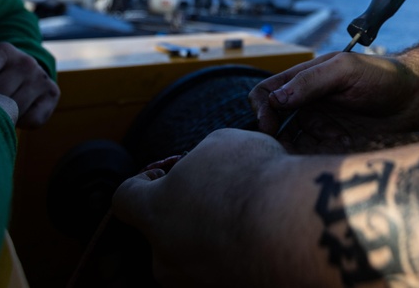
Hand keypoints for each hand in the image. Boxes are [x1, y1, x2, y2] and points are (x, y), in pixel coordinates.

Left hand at [0, 42, 59, 127]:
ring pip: (16, 108)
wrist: (26, 71)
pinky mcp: (53, 93)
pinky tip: (18, 114)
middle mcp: (25, 61)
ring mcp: (40, 77)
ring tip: (0, 111)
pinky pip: (33, 119)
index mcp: (4, 51)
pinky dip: (23, 123)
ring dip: (6, 116)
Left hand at [112, 129, 293, 286]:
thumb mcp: (220, 143)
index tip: (164, 175)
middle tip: (219, 195)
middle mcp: (165, 256)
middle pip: (162, 231)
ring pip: (193, 255)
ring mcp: (194, 283)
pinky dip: (235, 255)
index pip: (124, 199)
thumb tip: (206, 167)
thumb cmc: (251, 179)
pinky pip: (221, 270)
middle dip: (185, 212)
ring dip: (212, 236)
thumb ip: (201, 159)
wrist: (294, 228)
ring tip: (248, 218)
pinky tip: (260, 237)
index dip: (143, 182)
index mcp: (154, 212)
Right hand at [248, 51, 418, 151]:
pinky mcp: (331, 143)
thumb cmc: (383, 77)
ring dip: (307, 144)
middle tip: (300, 142)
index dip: (261, 108)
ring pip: (292, 142)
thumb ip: (311, 81)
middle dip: (281, 134)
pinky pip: (312, 154)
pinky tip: (345, 142)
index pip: (266, 93)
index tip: (269, 125)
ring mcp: (318, 123)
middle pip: (274, 122)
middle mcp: (306, 102)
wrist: (416, 100)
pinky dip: (321, 152)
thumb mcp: (346, 70)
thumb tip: (277, 98)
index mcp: (303, 79)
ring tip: (338, 137)